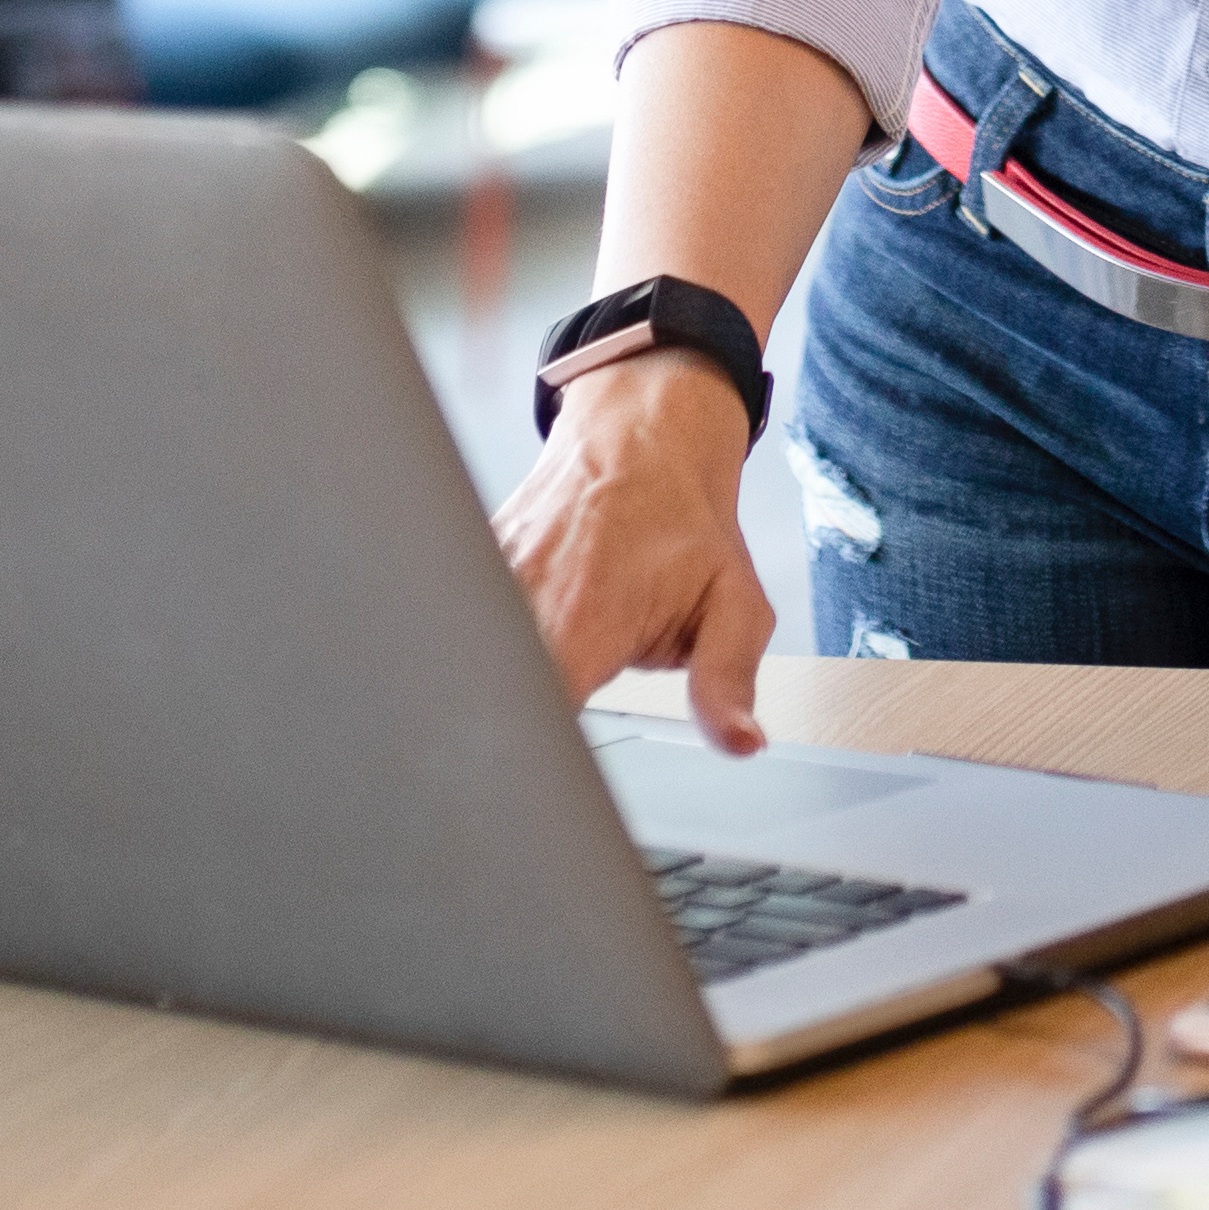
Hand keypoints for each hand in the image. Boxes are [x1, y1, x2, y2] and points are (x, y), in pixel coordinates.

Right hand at [495, 353, 778, 749]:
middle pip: (492, 691)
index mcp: (588, 617)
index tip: (548, 776)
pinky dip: (487, 643)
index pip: (537, 712)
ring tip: (531, 683)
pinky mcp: (474, 561)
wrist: (644, 433)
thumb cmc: (688, 521)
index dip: (535, 755)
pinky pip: (467, 620)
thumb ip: (727, 680)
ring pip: (475, 656)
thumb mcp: (736, 602)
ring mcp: (490, 574)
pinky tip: (517, 639)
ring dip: (500, 681)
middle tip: (544, 738)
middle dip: (511, 727)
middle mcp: (526, 594)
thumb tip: (740, 743)